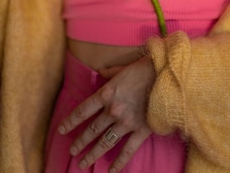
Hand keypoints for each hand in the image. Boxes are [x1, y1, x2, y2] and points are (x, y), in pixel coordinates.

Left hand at [58, 55, 154, 171]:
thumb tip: (101, 72)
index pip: (83, 110)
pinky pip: (128, 151)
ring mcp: (127, 123)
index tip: (61, 130)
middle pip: (92, 129)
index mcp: (107, 93)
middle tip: (72, 150)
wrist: (168, 77)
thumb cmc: (145, 69)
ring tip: (82, 164)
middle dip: (80, 141)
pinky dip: (119, 163)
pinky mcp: (141, 131)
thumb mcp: (123, 68)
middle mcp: (113, 110)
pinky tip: (111, 172)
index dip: (70, 121)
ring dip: (92, 154)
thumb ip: (110, 73)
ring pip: (105, 142)